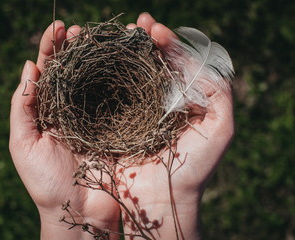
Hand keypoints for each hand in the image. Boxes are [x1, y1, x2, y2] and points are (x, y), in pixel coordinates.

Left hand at [9, 21, 119, 239]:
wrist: (78, 214)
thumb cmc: (46, 183)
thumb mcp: (23, 144)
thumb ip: (23, 107)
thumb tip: (29, 66)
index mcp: (49, 112)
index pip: (49, 73)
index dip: (52, 50)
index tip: (58, 28)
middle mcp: (73, 111)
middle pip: (75, 72)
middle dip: (76, 48)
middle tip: (80, 29)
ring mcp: (97, 118)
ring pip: (97, 81)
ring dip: (99, 58)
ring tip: (101, 38)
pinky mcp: (118, 128)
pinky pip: (119, 100)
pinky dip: (121, 80)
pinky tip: (123, 63)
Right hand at [118, 13, 233, 239]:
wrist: (161, 201)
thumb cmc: (193, 169)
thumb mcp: (220, 130)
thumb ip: (220, 94)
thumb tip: (201, 64)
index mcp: (183, 101)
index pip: (176, 64)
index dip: (168, 44)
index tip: (155, 29)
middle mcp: (159, 103)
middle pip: (152, 64)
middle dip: (145, 42)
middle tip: (137, 25)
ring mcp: (137, 112)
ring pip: (131, 75)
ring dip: (124, 54)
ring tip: (118, 36)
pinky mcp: (117, 124)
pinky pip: (112, 95)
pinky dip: (106, 78)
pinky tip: (100, 63)